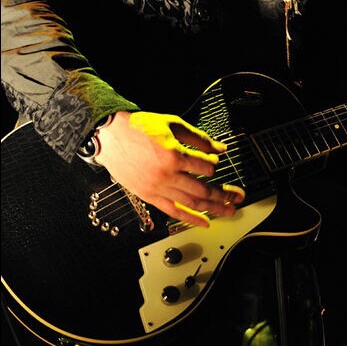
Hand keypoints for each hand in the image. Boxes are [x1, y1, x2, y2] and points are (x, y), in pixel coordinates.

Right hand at [94, 111, 244, 227]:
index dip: (214, 165)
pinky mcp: (148, 196)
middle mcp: (166, 175)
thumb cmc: (138, 128)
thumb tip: (221, 148)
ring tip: (229, 210)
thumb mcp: (172, 124)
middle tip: (239, 197)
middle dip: (224, 195)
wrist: (107, 135)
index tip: (215, 163)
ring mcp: (156, 188)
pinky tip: (205, 221)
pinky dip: (190, 218)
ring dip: (213, 209)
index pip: (206, 167)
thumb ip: (199, 138)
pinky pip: (173, 211)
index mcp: (173, 155)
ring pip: (191, 203)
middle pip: (203, 190)